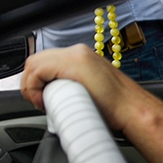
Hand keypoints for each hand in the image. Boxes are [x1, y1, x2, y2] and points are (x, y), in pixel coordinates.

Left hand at [21, 44, 162, 162]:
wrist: (132, 111)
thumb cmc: (115, 109)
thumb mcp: (88, 91)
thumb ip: (71, 87)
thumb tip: (53, 97)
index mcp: (80, 57)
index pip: (43, 62)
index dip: (36, 81)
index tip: (43, 99)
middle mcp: (77, 52)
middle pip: (36, 61)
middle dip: (31, 84)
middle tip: (41, 102)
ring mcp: (76, 55)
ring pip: (34, 63)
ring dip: (32, 86)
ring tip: (44, 102)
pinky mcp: (74, 63)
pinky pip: (39, 70)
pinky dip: (35, 87)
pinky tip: (46, 100)